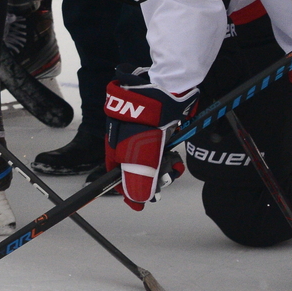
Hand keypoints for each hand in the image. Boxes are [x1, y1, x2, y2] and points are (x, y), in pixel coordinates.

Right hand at [104, 67, 194, 209]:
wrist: (164, 87)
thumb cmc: (149, 122)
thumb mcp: (142, 154)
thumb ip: (139, 177)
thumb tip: (137, 199)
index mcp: (116, 145)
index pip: (117, 175)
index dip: (128, 190)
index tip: (141, 203)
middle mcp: (125, 138)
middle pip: (136, 167)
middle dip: (153, 177)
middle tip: (168, 175)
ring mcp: (140, 129)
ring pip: (151, 157)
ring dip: (164, 164)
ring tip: (175, 163)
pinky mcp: (155, 122)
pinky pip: (160, 144)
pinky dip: (168, 150)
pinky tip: (175, 150)